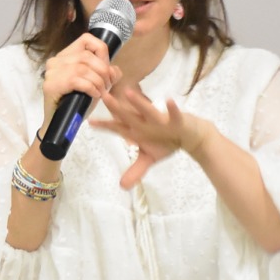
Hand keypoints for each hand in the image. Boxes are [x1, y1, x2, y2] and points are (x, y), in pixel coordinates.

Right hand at [40, 34, 121, 132]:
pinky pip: (76, 80)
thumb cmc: (76, 103)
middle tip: (107, 86)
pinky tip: (94, 95)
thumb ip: (106, 74)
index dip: (102, 52)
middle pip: (87, 56)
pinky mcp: (51, 85)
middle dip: (103, 71)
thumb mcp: (95, 85)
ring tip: (101, 92)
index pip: (86, 39)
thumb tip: (114, 70)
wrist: (60, 123)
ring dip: (98, 81)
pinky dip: (90, 87)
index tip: (107, 69)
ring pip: (82, 68)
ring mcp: (52, 72)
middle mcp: (56, 60)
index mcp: (66, 55)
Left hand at [91, 89, 211, 188]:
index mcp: (137, 130)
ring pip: (147, 110)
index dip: (105, 126)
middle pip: (128, 115)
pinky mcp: (176, 120)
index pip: (117, 127)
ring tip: (127, 92)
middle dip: (116, 107)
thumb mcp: (149, 158)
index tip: (91, 122)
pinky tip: (168, 100)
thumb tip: (122, 187)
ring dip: (138, 102)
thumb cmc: (166, 141)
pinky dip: (172, 109)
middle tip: (104, 96)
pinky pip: (174, 114)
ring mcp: (160, 120)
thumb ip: (136, 170)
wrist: (189, 135)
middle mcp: (145, 122)